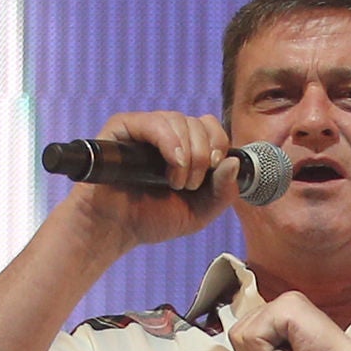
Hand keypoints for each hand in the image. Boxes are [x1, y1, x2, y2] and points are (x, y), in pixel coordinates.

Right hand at [46, 109, 243, 252]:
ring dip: (187, 155)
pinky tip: (172, 163)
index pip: (210, 126)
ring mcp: (144, 129)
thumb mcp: (200, 212)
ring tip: (176, 184)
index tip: (214, 169)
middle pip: (198, 123)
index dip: (218, 144)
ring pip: (179, 121)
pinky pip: (154, 122)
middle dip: (203, 156)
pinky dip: (169, 142)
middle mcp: (166, 134)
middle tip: (190, 185)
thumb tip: (234, 162)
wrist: (115, 229)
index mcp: (185, 147)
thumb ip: (223, 191)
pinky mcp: (123, 128)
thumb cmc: (152, 219)